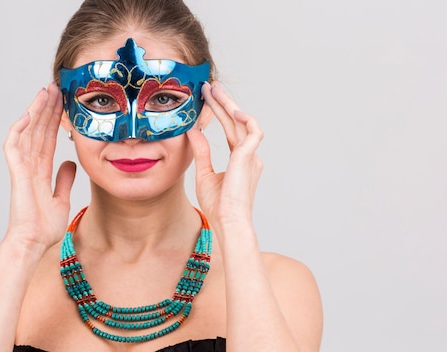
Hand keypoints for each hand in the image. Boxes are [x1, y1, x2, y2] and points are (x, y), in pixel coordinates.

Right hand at [2, 82, 75, 249]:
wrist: (33, 242)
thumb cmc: (43, 226)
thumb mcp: (61, 198)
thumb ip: (63, 179)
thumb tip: (70, 163)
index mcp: (41, 170)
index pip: (48, 138)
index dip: (55, 120)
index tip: (63, 103)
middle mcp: (30, 165)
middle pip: (39, 130)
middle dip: (47, 108)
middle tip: (56, 87)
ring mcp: (22, 167)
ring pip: (28, 132)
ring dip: (36, 112)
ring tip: (46, 92)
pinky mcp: (17, 173)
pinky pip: (14, 146)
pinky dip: (19, 130)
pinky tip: (28, 115)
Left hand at [187, 81, 263, 228]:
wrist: (228, 222)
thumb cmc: (219, 206)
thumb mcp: (204, 174)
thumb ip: (201, 152)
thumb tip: (193, 131)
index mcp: (240, 161)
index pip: (230, 130)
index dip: (219, 113)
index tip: (207, 99)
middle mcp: (249, 156)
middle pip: (236, 123)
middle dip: (223, 103)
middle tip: (210, 87)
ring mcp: (251, 156)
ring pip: (243, 122)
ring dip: (229, 105)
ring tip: (215, 91)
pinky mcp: (249, 158)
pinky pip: (253, 132)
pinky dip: (246, 119)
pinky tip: (232, 110)